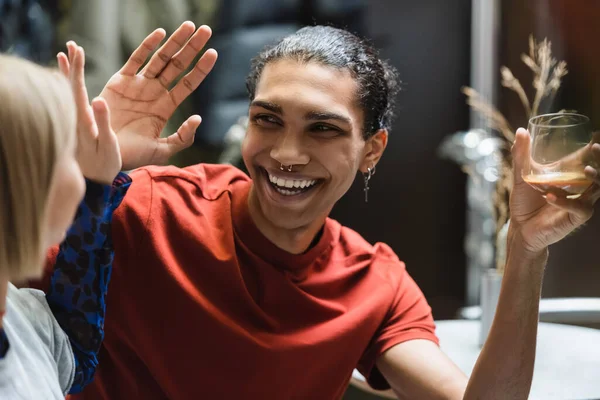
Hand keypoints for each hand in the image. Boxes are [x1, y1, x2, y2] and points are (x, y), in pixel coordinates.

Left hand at [57, 43, 121, 184]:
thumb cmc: (103, 166)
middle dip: (71, 65)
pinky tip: (69, 78)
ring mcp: (75, 121)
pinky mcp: (78, 125)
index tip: (77, 51)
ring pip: (68, 92)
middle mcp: (74, 118)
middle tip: (71, 45)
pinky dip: (70, 85)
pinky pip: (72, 101)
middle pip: (69, 86)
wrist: (93, 182)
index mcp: (82, 121)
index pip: (75, 89)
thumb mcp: (107, 147)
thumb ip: (103, 124)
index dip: (76, 69)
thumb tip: (98, 99)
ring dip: (68, 72)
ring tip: (66, 53)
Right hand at [99, 21, 217, 169]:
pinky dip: (148, 45)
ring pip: (160, 58)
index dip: (200, 69)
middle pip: (177, 65)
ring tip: (189, 26)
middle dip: (192, 48)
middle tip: (206, 30)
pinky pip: (136, 59)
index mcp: (165, 107)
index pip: (188, 84)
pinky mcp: (120, 81)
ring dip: (175, 41)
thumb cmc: (132, 155)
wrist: (103, 154)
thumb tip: (198, 118)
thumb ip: (182, 137)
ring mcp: (138, 85)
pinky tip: (161, 33)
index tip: (213, 53)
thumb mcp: (162, 150)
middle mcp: (154, 92)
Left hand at [509, 128, 599, 254]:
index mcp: (569, 174)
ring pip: (598, 188)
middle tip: (596, 148)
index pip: (587, 158)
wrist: (520, 227)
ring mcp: (579, 201)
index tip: (597, 134)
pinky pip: (579, 208)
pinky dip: (565, 201)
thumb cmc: (525, 201)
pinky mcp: (575, 217)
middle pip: (599, 171)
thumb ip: (521, 155)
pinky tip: (550, 196)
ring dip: (595, 177)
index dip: (594, 147)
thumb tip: (521, 131)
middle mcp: (578, 187)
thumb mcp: (521, 176)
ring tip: (586, 170)